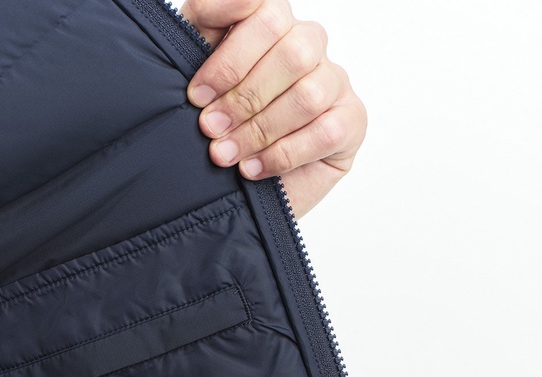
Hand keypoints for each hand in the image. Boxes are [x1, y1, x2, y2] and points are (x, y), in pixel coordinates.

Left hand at [179, 0, 366, 217]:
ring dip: (261, 130)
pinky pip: (326, 132)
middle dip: (243, 96)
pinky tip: (252, 169)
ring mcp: (334, 81)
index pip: (264, 10)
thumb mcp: (199, 77)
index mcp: (273, 22)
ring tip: (225, 154)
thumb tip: (212, 5)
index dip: (231, 55)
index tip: (197, 93)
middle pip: (292, 51)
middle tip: (210, 128)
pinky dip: (282, 155)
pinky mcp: (351, 121)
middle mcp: (309, 43)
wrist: (239, 187)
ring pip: (310, 95)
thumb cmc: (220, 125)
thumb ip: (200, 32)